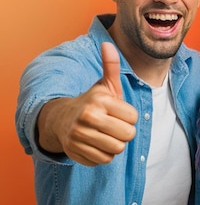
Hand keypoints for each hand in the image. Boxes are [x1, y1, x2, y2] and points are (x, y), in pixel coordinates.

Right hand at [37, 42, 138, 165]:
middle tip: (113, 126)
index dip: (129, 117)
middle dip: (124, 132)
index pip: (133, 118)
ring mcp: (79, 136)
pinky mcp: (75, 152)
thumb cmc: (92, 102)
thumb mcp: (104, 85)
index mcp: (99, 101)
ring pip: (116, 150)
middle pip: (127, 135)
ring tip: (104, 134)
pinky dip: (103, 155)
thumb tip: (108, 44)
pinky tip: (95, 144)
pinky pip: (104, 160)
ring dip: (114, 144)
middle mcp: (88, 117)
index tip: (117, 113)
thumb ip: (111, 66)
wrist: (61, 120)